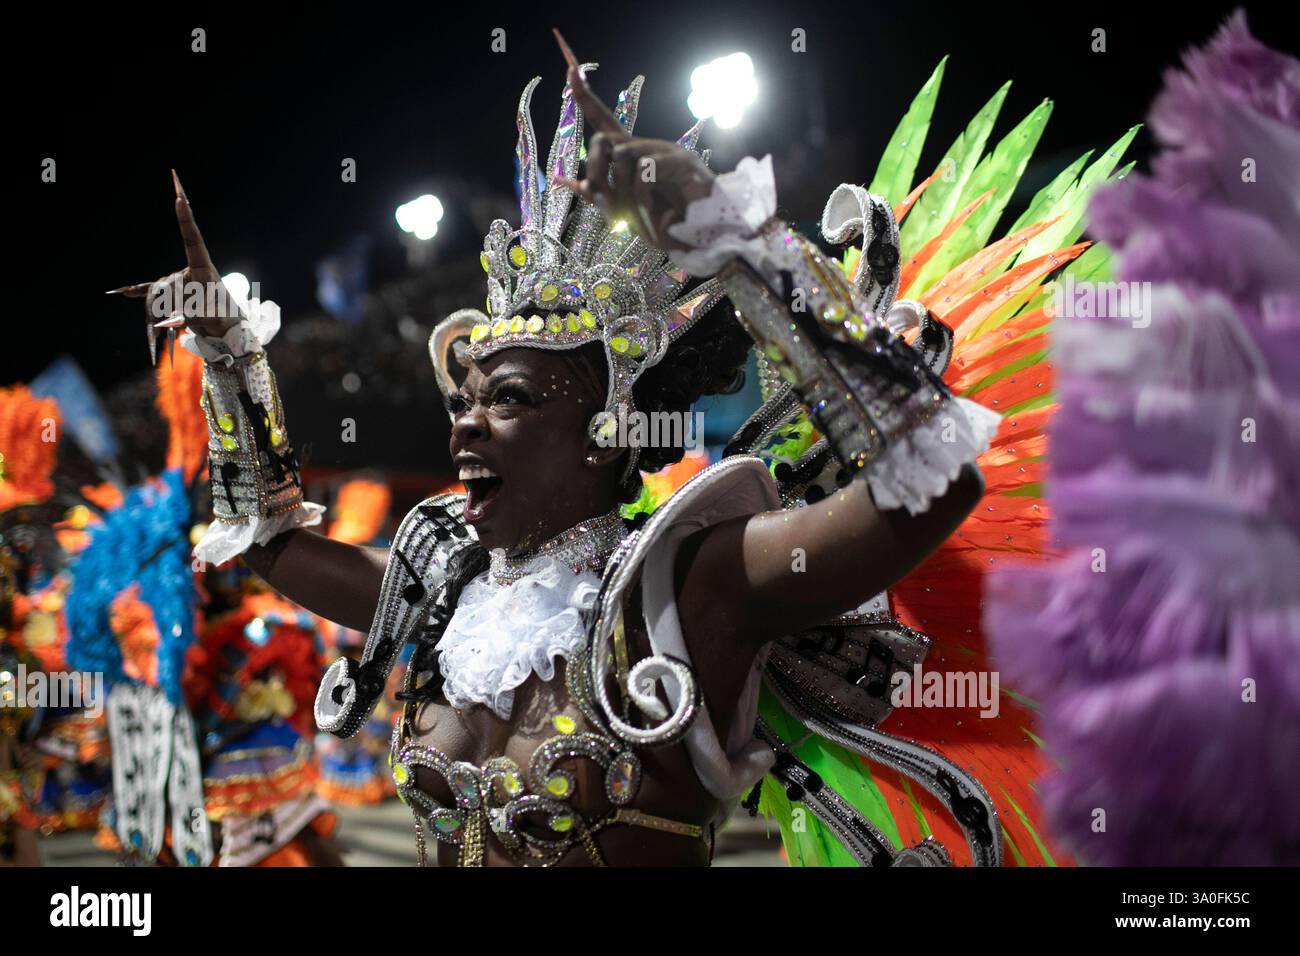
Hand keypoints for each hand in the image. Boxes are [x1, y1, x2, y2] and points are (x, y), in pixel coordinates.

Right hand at [108, 171, 245, 339]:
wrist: (226, 331)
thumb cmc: (224, 318)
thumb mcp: (211, 315)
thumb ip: (190, 313)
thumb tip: (171, 313)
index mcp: (204, 269)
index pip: (193, 240)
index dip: (186, 220)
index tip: (180, 198)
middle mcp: (190, 271)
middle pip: (169, 280)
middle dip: (175, 300)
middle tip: (192, 314)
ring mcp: (180, 281)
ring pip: (162, 291)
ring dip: (167, 307)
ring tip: (184, 317)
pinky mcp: (172, 293)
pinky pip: (152, 291)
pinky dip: (140, 292)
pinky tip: (124, 293)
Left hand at [552, 30, 714, 252]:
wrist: (700, 239)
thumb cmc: (663, 223)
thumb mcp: (623, 210)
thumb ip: (596, 193)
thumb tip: (561, 180)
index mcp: (631, 156)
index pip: (604, 120)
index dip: (586, 98)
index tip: (570, 69)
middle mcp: (646, 147)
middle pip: (603, 138)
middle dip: (594, 170)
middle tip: (602, 200)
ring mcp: (665, 151)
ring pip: (622, 155)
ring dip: (619, 190)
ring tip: (634, 214)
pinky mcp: (681, 162)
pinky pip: (645, 172)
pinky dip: (641, 198)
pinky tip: (651, 212)